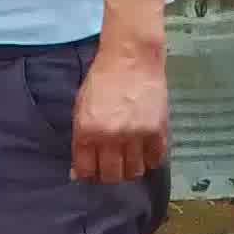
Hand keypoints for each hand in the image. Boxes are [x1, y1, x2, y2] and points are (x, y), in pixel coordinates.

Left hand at [72, 34, 169, 184]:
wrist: (131, 57)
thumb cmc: (102, 81)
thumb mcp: (81, 109)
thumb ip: (80, 142)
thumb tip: (76, 174)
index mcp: (87, 131)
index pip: (86, 172)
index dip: (89, 175)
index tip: (94, 170)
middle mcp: (111, 136)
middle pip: (112, 176)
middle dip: (110, 175)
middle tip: (113, 165)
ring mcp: (136, 134)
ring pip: (134, 172)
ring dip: (131, 168)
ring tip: (130, 157)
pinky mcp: (157, 130)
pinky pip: (155, 159)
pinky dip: (150, 159)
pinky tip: (146, 150)